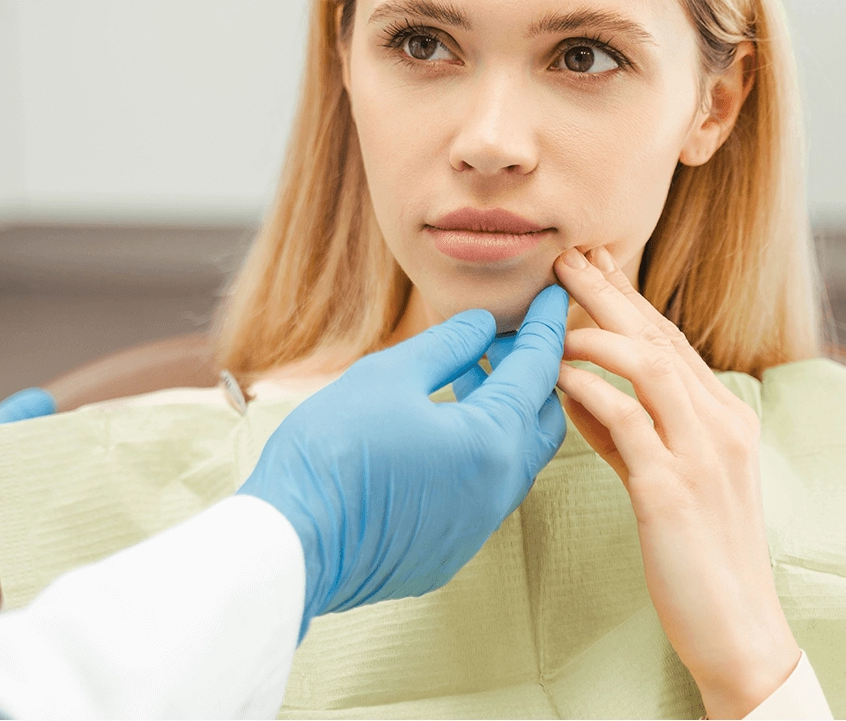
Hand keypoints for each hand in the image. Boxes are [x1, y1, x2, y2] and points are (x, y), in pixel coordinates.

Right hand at [238, 284, 568, 639]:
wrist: (292, 543)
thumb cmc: (334, 450)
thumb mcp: (389, 376)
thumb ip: (447, 346)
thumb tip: (482, 326)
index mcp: (492, 442)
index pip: (538, 370)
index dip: (545, 326)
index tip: (553, 295)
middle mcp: (498, 491)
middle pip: (540, 419)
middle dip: (531, 373)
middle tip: (500, 338)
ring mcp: (476, 527)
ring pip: (513, 457)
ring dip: (501, 411)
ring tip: (465, 374)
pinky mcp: (449, 549)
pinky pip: (484, 490)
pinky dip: (479, 450)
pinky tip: (439, 428)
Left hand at [553, 246, 798, 719]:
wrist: (735, 625)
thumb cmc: (692, 546)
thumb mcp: (661, 473)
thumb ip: (623, 429)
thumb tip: (570, 387)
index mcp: (721, 416)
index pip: (670, 338)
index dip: (628, 297)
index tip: (593, 262)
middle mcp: (718, 424)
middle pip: (659, 338)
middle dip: (609, 293)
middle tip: (567, 259)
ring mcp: (701, 455)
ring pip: (650, 367)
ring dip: (597, 334)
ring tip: (552, 316)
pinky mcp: (673, 490)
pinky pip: (628, 423)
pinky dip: (591, 391)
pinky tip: (557, 376)